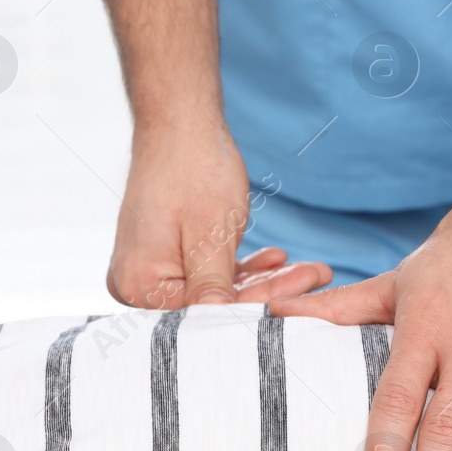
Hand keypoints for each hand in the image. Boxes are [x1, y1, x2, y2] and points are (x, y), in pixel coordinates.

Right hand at [108, 116, 330, 308]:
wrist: (177, 122)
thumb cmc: (193, 170)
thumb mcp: (211, 234)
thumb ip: (213, 287)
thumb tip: (218, 328)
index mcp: (137, 284)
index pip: (204, 313)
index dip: (256, 305)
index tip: (303, 300)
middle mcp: (134, 285)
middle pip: (210, 303)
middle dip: (268, 290)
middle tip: (317, 277)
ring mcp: (146, 270)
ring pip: (213, 288)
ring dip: (261, 278)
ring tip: (309, 269)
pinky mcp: (162, 257)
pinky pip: (204, 272)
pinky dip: (238, 266)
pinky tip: (276, 258)